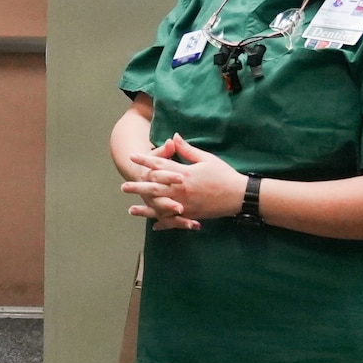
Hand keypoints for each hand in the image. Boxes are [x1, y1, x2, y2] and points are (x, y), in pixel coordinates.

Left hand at [121, 135, 248, 230]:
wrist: (239, 195)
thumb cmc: (224, 174)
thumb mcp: (206, 158)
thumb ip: (187, 150)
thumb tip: (174, 136)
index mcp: (184, 173)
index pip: (161, 165)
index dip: (146, 160)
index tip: (133, 157)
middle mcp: (181, 189)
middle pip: (155, 188)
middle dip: (138, 187)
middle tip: (123, 187)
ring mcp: (185, 204)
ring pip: (161, 207)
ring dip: (145, 208)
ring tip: (131, 209)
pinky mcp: (191, 214)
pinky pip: (174, 220)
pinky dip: (164, 223)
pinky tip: (153, 226)